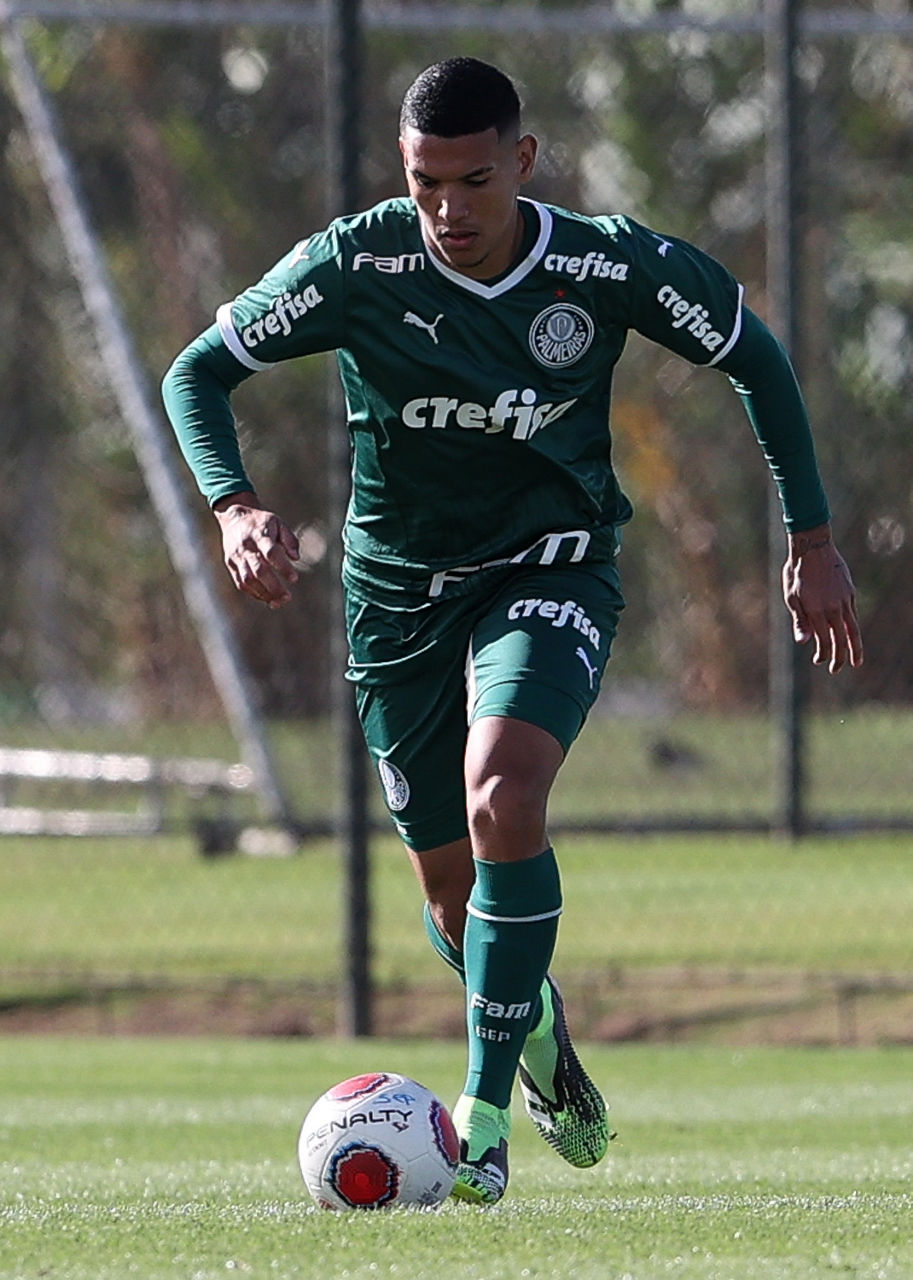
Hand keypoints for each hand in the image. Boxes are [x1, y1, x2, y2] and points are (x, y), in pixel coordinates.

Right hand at [213, 491, 299, 608]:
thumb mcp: (278, 522)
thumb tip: (295, 557)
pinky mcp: (231, 565)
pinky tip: (267, 598)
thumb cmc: (261, 522)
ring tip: (278, 602)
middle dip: (274, 586)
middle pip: (259, 570)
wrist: (234, 516)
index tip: (294, 578)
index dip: (282, 567)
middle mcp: (245, 547)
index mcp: (259, 535)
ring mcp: (236, 557)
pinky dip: (254, 593)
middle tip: (287, 597)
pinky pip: (241, 583)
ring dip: (264, 593)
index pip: (271, 553)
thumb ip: (289, 539)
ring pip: (248, 580)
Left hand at [781, 523, 862, 673]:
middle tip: (836, 670)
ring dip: (855, 648)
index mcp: (816, 610)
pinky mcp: (850, 592)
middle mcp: (833, 608)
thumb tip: (803, 642)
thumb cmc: (796, 572)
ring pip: (853, 629)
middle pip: (841, 640)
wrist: (813, 547)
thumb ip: (799, 620)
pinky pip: (853, 615)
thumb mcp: (791, 596)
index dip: (822, 654)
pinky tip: (852, 635)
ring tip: (857, 661)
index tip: (818, 660)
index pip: (823, 640)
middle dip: (840, 658)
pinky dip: (853, 629)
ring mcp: (844, 600)